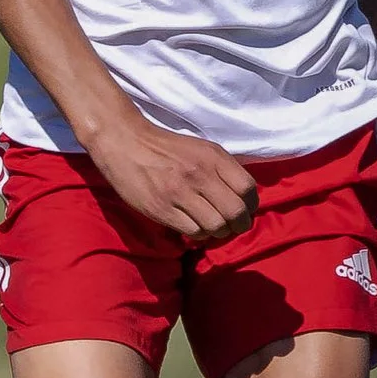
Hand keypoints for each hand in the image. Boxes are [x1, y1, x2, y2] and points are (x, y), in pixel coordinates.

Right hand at [90, 120, 259, 243]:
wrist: (126, 143)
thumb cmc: (166, 148)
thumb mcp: (201, 149)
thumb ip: (223, 169)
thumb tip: (243, 198)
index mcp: (213, 157)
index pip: (247, 188)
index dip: (251, 205)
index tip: (244, 209)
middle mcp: (200, 174)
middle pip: (236, 212)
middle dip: (239, 225)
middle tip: (232, 226)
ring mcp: (180, 193)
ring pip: (216, 226)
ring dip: (218, 232)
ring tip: (211, 227)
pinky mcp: (162, 209)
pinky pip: (193, 232)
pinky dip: (198, 234)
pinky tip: (193, 226)